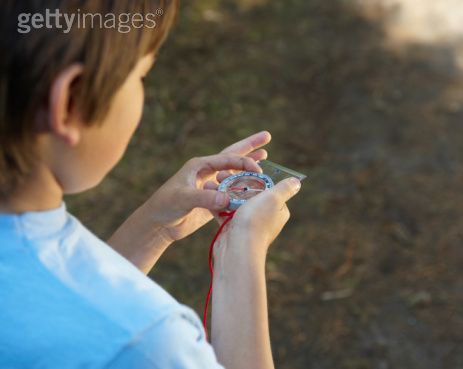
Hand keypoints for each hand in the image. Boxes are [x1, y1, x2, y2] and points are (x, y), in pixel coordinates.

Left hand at [145, 131, 271, 241]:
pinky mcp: (212, 200)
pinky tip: (254, 188)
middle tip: (267, 136)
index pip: (228, 158)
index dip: (244, 162)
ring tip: (264, 156)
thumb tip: (227, 199)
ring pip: (234, 173)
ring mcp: (211, 186)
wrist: (158, 224)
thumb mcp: (184, 199)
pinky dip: (243, 189)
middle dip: (249, 146)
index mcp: (200, 165)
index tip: (258, 169)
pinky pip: (232, 192)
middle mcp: (207, 172)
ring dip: (248, 165)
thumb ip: (205, 198)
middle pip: (232, 156)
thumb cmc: (165, 206)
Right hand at [214, 177, 301, 259]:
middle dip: (234, 182)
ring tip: (212, 182)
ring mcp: (247, 224)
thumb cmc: (257, 221)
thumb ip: (285, 188)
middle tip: (220, 174)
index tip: (240, 168)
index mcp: (277, 210)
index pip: (267, 189)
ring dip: (222, 191)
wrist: (238, 248)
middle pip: (248, 193)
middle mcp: (264, 217)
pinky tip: (207, 194)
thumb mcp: (274, 198)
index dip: (253, 177)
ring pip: (234, 202)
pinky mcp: (232, 229)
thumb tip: (296, 182)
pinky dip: (216, 204)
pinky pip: (223, 213)